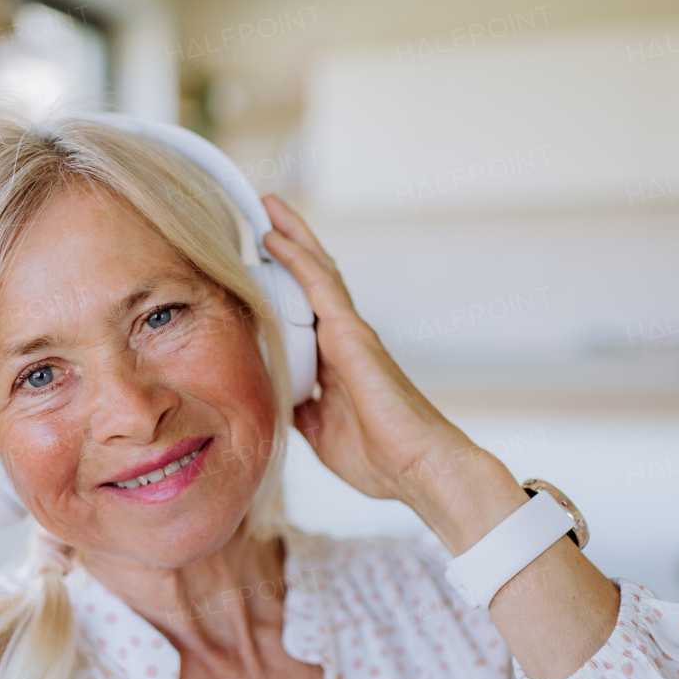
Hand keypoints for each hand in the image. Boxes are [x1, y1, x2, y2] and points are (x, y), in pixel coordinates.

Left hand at [262, 195, 477, 500]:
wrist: (418, 469)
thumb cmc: (381, 458)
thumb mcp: (321, 433)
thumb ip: (301, 409)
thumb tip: (278, 400)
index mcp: (337, 361)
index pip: (306, 311)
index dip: (286, 284)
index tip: (259, 264)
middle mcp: (345, 339)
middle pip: (314, 280)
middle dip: (291, 246)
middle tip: (265, 215)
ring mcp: (350, 333)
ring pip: (318, 272)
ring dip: (293, 238)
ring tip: (269, 208)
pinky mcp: (353, 335)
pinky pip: (319, 287)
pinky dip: (296, 259)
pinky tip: (275, 240)